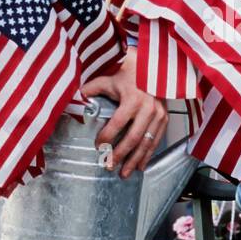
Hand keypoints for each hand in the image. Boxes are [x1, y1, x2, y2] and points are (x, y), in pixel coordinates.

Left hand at [83, 48, 167, 178]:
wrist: (153, 66)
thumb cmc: (129, 72)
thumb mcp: (109, 79)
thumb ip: (92, 89)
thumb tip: (75, 98)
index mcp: (132, 99)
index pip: (117, 124)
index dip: (106, 137)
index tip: (97, 145)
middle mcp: (148, 108)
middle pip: (133, 138)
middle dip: (120, 155)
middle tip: (109, 166)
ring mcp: (158, 114)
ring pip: (146, 143)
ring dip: (135, 160)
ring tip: (124, 173)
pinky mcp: (165, 118)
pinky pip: (156, 140)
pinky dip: (148, 154)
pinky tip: (141, 165)